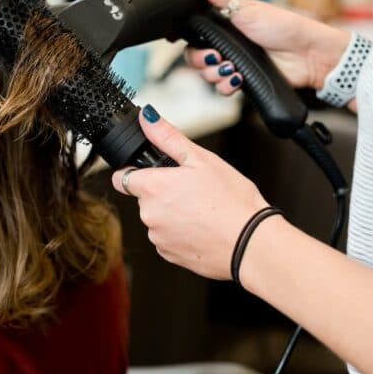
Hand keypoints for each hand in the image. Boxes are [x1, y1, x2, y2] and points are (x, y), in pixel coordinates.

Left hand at [111, 105, 269, 279]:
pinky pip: (168, 238)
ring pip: (157, 219)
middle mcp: (149, 215)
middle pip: (144, 198)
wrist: (251, 245)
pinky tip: (203, 227)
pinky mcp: (170, 255)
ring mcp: (158, 238)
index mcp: (153, 188)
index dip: (134, 171)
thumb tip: (147, 118)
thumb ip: (168, 137)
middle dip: (162, 192)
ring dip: (172, 213)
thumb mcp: (201, 159)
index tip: (151, 172)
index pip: (122, 177)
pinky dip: (181, 232)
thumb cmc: (232, 202)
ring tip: (203, 209)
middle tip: (193, 189)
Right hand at [186, 0, 351, 93]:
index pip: (196, 35)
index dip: (193, 42)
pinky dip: (226, 86)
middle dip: (202, 60)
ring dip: (215, 74)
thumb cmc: (284, 27)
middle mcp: (227, 44)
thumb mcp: (248, 8)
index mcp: (225, 25)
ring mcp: (234, 63)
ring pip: (207, 75)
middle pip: (196, 58)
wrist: (307, 54)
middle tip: (217, 57)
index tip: (202, 43)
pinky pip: (222, 89)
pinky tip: (238, 79)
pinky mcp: (243, 79)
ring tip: (232, 68)